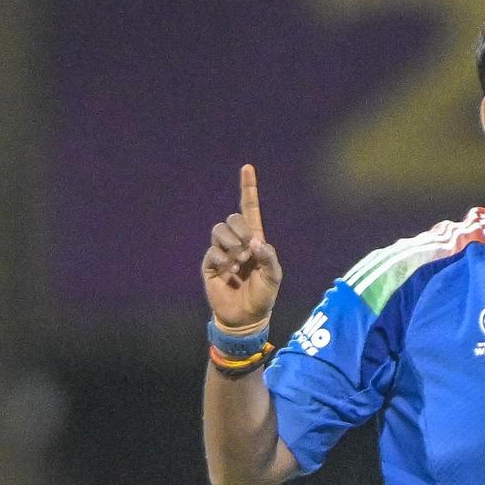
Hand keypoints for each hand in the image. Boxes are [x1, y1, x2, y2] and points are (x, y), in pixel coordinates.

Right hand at [201, 164, 282, 327]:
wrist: (246, 317)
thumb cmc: (263, 295)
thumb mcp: (274, 276)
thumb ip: (269, 257)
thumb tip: (254, 242)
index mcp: (255, 240)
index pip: (250, 209)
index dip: (248, 189)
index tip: (247, 167)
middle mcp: (237, 242)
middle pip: (233, 219)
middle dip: (241, 232)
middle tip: (248, 252)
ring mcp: (222, 252)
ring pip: (219, 230)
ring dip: (231, 245)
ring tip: (238, 263)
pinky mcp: (209, 264)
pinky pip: (212, 251)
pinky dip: (222, 260)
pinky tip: (229, 272)